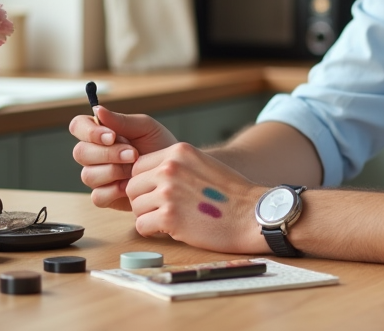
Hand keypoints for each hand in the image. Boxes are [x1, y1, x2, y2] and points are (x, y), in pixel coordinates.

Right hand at [69, 107, 177, 210]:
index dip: (89, 131)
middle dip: (108, 153)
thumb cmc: (160, 146)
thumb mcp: (145, 128)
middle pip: (80, 152)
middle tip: (133, 153)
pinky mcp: (104, 196)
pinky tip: (130, 184)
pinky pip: (97, 196)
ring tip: (135, 167)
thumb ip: (121, 120)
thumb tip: (97, 109)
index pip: (78, 126)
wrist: (174, 173)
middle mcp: (93, 154)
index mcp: (100, 133)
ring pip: (87, 175)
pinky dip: (115, 190)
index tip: (111, 136)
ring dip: (113, 170)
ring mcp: (97, 176)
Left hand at [126, 142, 265, 253]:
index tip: (154, 194)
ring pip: (135, 206)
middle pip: (132, 186)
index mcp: (179, 152)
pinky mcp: (169, 217)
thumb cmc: (231, 194)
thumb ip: (177, 165)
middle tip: (159, 210)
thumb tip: (150, 177)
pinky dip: (151, 231)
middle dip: (142, 200)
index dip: (144, 183)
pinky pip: (141, 225)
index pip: (138, 166)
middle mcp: (170, 168)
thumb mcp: (203, 164)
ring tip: (168, 220)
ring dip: (147, 216)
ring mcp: (168, 192)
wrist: (251, 215)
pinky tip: (168, 230)